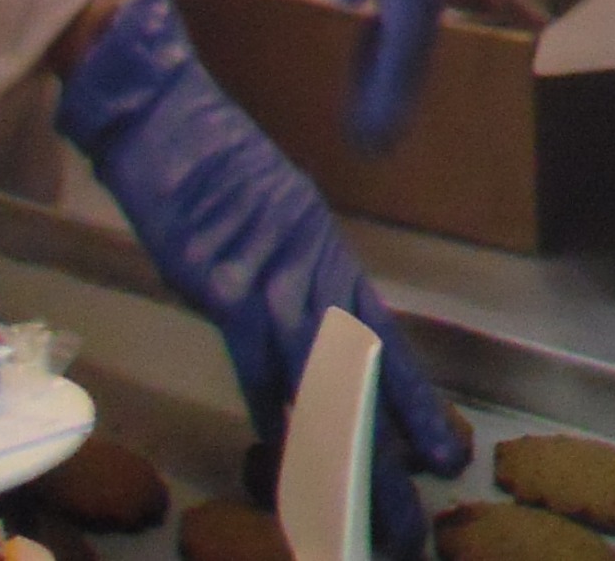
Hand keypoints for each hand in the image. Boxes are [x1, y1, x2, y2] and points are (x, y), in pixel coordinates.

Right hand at [55, 0, 467, 555]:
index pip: (383, 341)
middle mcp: (309, 270)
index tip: (446, 449)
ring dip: (343, 441)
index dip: (413, 400)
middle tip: (425, 502)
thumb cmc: (212, 162)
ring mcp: (269, 274)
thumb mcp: (266, 223)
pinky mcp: (222, 277)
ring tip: (369, 498)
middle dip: (393, 443)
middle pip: (365, 370)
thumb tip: (294, 325)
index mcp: (324, 257)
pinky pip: (255, 348)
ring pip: (321, 371)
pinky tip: (288, 441)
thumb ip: (287, 274)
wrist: (168, 112)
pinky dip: (271, 395)